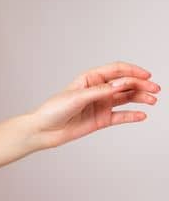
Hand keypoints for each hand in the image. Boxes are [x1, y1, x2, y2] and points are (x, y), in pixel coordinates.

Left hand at [24, 61, 156, 150]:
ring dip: (140, 98)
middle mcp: (98, 90)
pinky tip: (142, 115)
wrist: (45, 130)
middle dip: (141, 85)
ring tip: (152, 101)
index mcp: (90, 79)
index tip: (146, 76)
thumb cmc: (54, 109)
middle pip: (124, 84)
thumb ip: (99, 91)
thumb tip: (119, 85)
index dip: (132, 71)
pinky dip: (132, 115)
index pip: (115, 70)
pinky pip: (121, 116)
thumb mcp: (76, 97)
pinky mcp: (102, 119)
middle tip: (155, 90)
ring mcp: (101, 104)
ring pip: (126, 98)